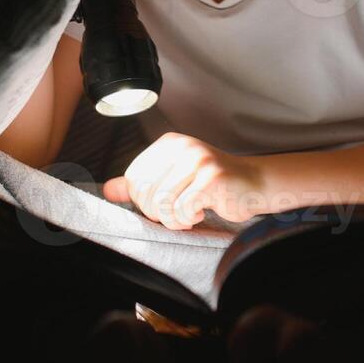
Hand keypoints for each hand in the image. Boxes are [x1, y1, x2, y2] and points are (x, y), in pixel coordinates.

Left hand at [103, 132, 263, 228]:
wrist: (254, 183)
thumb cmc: (213, 184)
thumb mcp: (174, 178)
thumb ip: (142, 183)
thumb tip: (109, 190)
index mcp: (169, 143)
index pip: (134, 177)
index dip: (143, 200)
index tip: (162, 206)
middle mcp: (182, 147)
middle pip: (145, 191)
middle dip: (157, 213)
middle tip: (176, 214)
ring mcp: (197, 160)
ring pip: (162, 203)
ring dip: (174, 219)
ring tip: (188, 216)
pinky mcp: (211, 178)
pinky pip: (182, 209)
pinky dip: (189, 219)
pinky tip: (202, 212)